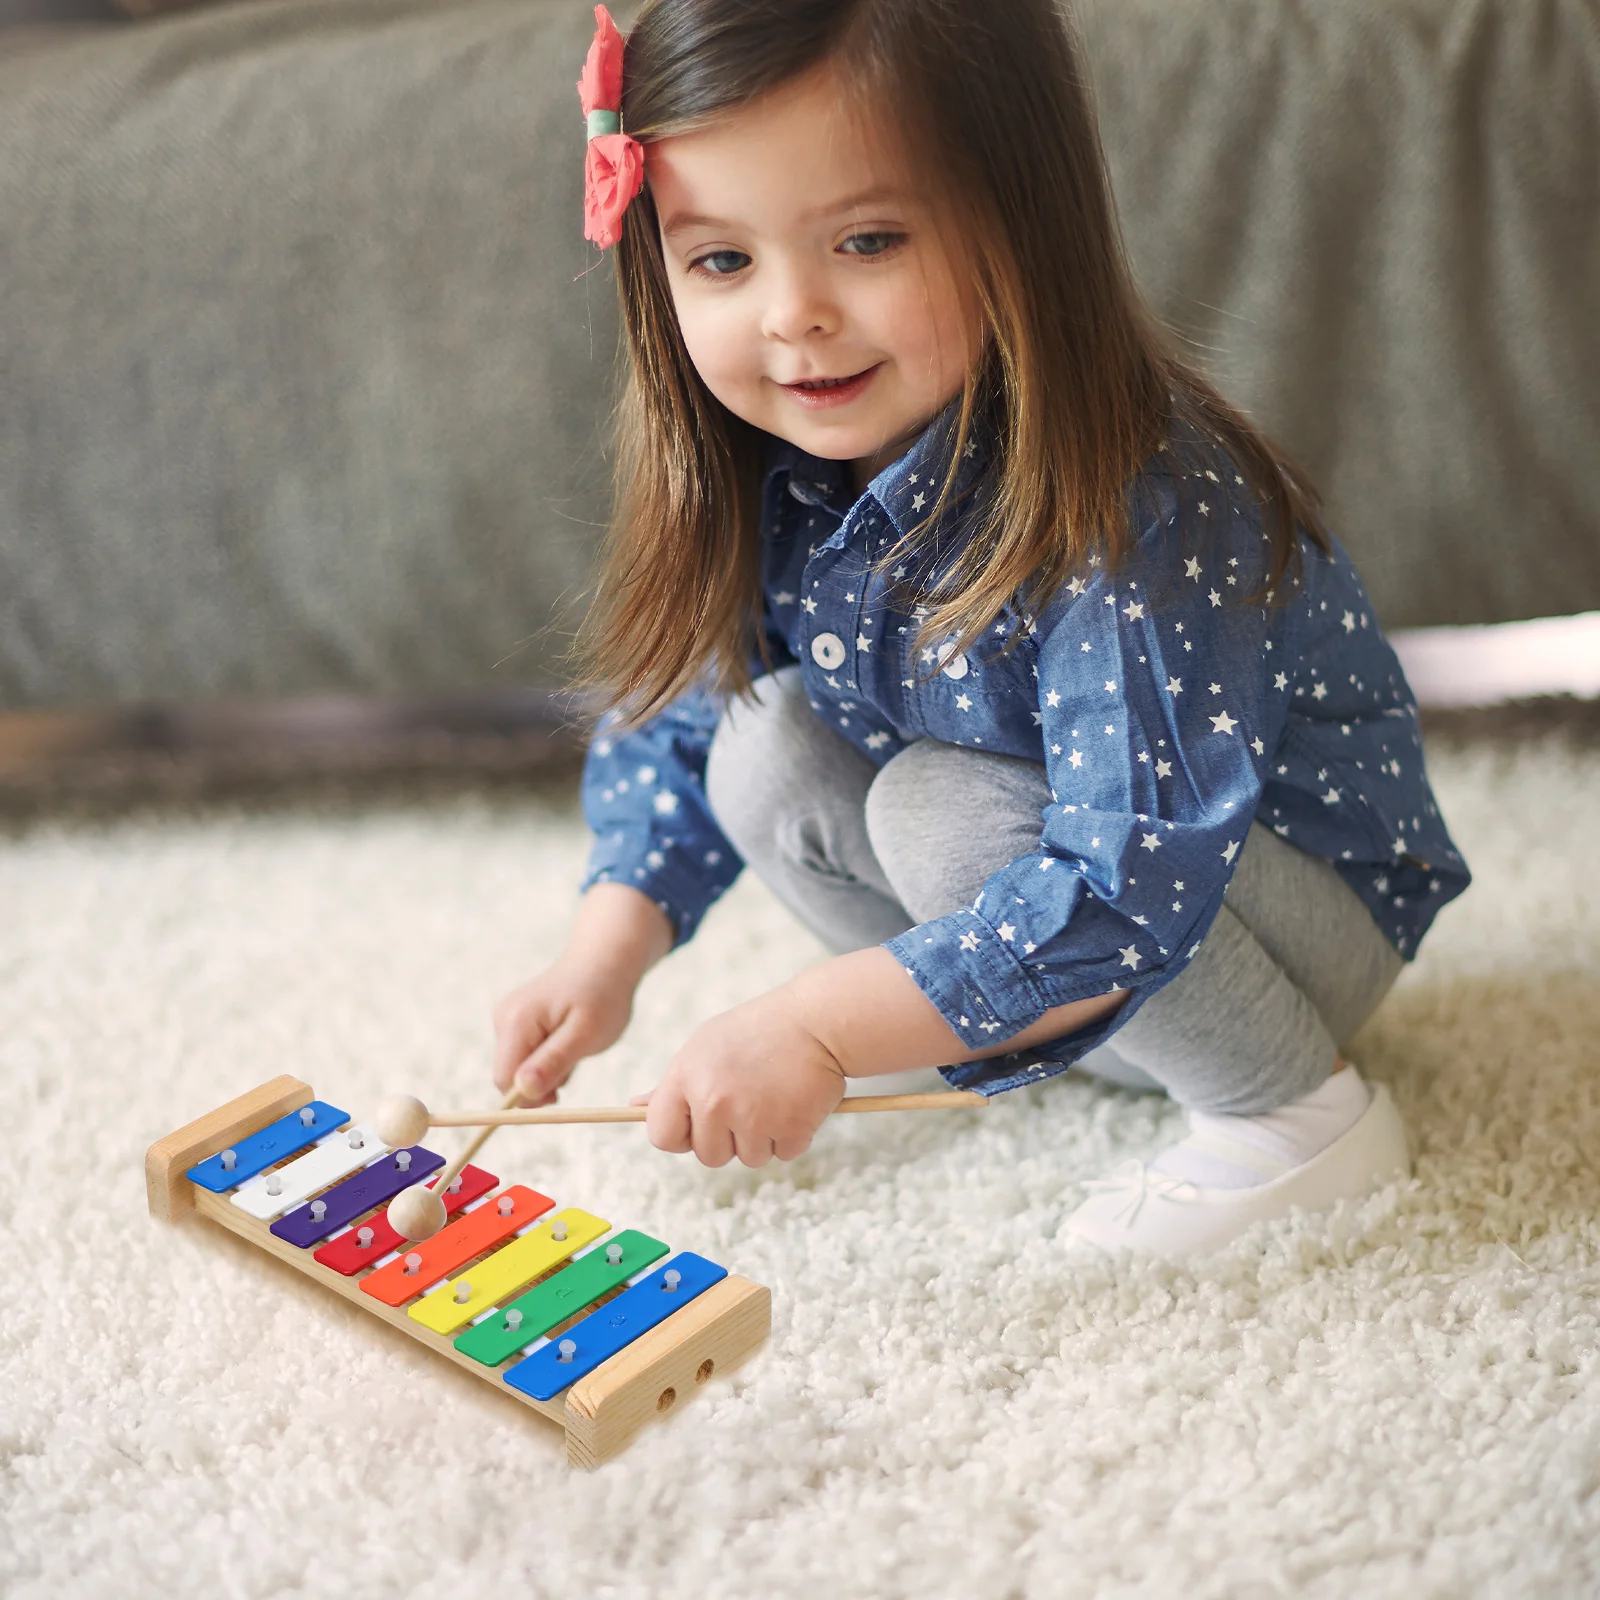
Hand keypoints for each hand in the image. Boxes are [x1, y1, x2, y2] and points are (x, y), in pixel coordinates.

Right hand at [491, 883, 674, 1103]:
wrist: (604, 961)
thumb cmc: (602, 996)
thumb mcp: (585, 1035)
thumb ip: (552, 1063)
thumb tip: (522, 1091)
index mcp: (516, 1022)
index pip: (504, 1080)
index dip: (529, 1097)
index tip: (560, 1095)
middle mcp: (504, 1019)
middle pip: (508, 1076)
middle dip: (540, 1083)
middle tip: (573, 1062)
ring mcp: (508, 1019)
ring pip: (519, 1069)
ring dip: (548, 1071)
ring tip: (574, 1046)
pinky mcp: (516, 1023)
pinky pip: (526, 1057)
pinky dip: (548, 1059)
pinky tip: (567, 1041)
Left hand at [635, 990, 846, 1166]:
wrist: (817, 1020)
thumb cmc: (757, 1031)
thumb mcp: (705, 1045)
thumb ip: (673, 1083)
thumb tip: (635, 1106)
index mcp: (686, 1077)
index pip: (661, 1135)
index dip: (680, 1135)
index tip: (698, 1125)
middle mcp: (713, 1100)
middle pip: (708, 1155)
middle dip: (729, 1138)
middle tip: (750, 1100)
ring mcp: (752, 1117)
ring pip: (748, 1158)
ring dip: (764, 1136)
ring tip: (774, 1095)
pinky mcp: (790, 1128)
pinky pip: (784, 1153)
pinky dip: (793, 1135)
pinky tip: (796, 1100)